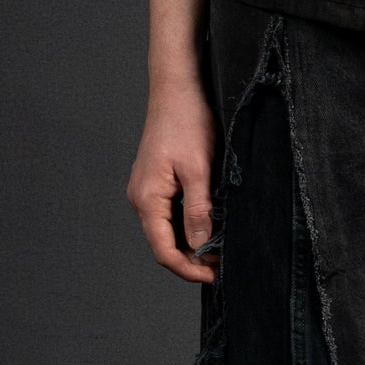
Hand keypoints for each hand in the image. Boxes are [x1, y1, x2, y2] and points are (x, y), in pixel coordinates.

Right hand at [127, 78, 218, 282]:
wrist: (178, 88)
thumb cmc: (187, 122)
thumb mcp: (199, 169)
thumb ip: (198, 210)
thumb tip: (200, 245)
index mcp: (147, 198)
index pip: (164, 250)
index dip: (189, 269)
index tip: (215, 275)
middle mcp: (141, 198)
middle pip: (164, 243)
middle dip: (192, 259)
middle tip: (222, 265)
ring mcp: (148, 189)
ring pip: (168, 229)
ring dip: (191, 242)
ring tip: (220, 247)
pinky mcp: (157, 181)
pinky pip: (170, 213)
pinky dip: (189, 224)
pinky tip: (210, 224)